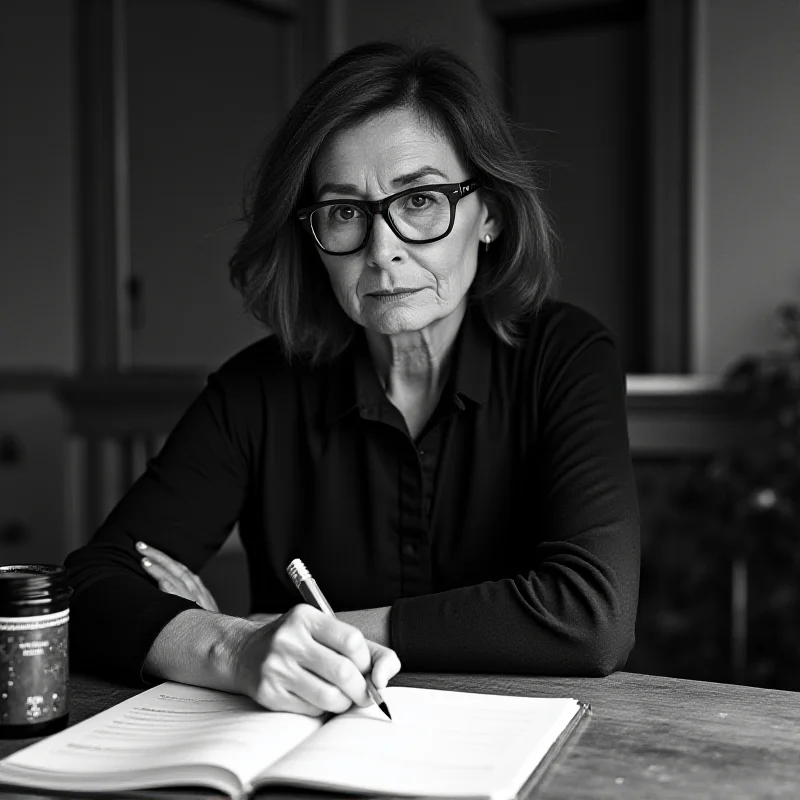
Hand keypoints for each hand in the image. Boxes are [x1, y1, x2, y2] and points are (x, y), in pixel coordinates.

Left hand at [137, 542, 283, 622]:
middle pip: (177, 569)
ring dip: (160, 568)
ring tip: (144, 559)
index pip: (181, 569)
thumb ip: (191, 606)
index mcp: (200, 592)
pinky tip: (160, 580)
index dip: (165, 559)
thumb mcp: (203, 616)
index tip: (148, 552)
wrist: (231, 646)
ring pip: (178, 579)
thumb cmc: (212, 635)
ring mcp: (198, 602)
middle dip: (158, 556)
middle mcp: (199, 593)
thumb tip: (169, 599)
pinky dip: (171, 587)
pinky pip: (182, 597)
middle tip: (140, 545)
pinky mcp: (196, 613)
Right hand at [231, 603, 400, 716]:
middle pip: (343, 672)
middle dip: (362, 688)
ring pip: (329, 696)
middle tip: (363, 692)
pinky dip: (323, 708)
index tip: (364, 665)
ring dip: (345, 702)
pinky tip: (317, 697)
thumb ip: (367, 649)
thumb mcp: (326, 632)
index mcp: (305, 617)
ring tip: (342, 696)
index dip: (366, 659)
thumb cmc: (300, 643)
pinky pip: (311, 709)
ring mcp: (276, 667)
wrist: (246, 653)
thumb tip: (383, 680)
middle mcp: (289, 639)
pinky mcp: (268, 693)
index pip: (352, 640)